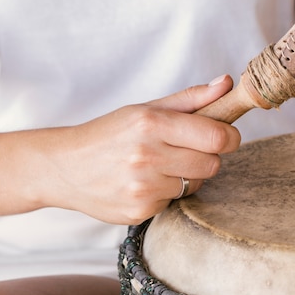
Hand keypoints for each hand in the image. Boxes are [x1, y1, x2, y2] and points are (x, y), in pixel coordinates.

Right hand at [36, 75, 240, 224]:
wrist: (64, 167)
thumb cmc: (110, 134)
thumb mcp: (147, 108)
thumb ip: (192, 98)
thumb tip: (227, 83)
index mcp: (152, 124)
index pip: (216, 137)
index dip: (230, 137)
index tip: (226, 135)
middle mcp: (147, 156)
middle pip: (213, 163)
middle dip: (207, 156)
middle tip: (187, 149)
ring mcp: (142, 188)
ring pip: (196, 184)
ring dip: (188, 175)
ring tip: (161, 165)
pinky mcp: (138, 212)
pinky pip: (175, 201)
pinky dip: (166, 192)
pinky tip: (145, 183)